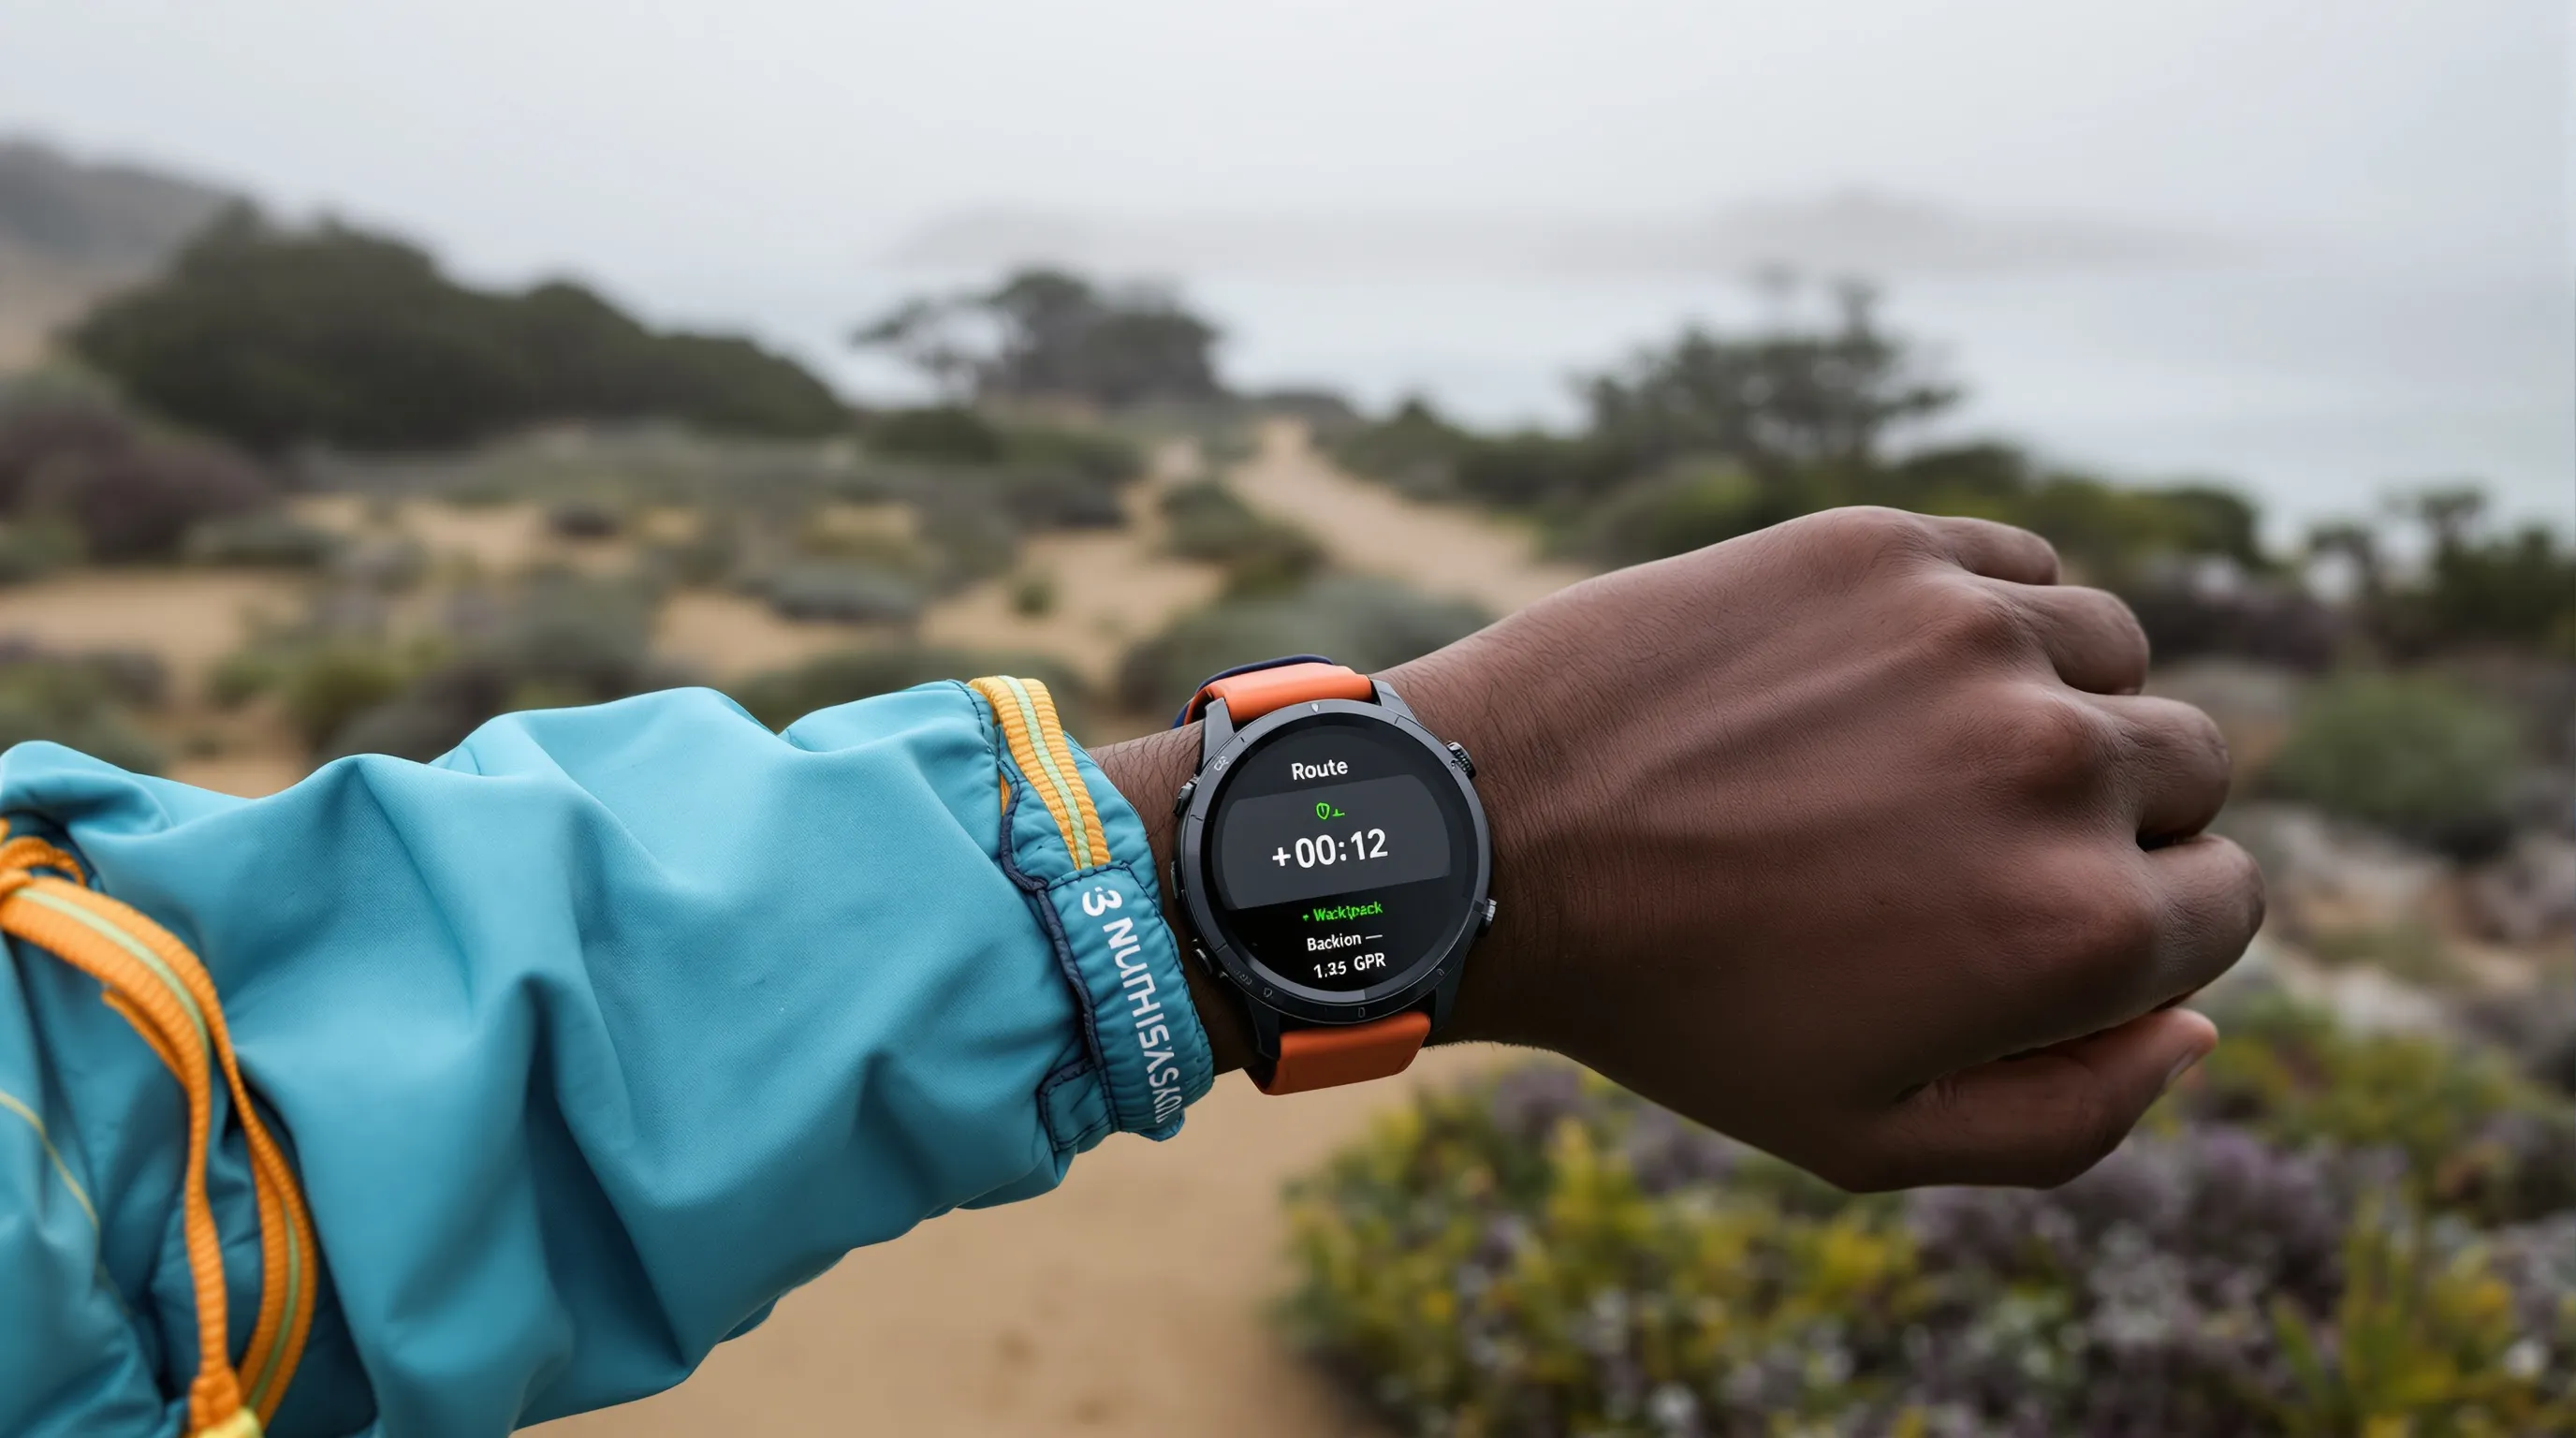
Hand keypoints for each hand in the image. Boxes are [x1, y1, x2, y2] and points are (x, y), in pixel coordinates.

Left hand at [1099, 508, 2260, 1189]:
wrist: (1491, 842)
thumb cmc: (1674, 1008)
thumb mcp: (1869, 1136)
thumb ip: (2073, 1117)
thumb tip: (2200, 1024)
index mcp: (2076, 928)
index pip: (2227, 904)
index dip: (2145, 931)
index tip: (2039, 927)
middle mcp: (2054, 764)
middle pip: (2190, 769)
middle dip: (2116, 818)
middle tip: (1966, 848)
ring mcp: (1970, 634)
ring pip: (2116, 656)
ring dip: (2061, 705)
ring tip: (1923, 759)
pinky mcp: (1885, 546)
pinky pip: (2021, 568)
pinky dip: (1991, 621)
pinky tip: (1893, 676)